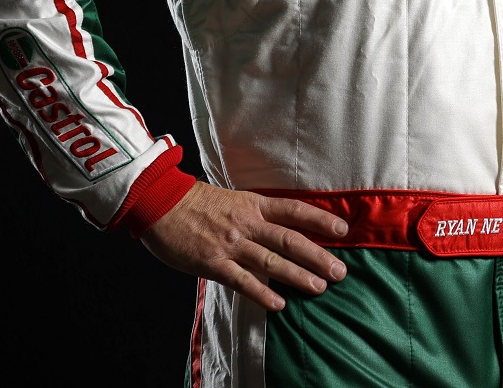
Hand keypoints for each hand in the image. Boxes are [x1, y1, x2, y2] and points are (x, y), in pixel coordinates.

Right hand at [139, 180, 348, 310]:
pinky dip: (262, 292)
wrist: (160, 203)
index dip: (319, 219)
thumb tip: (281, 227)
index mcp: (253, 205)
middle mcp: (247, 224)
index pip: (294, 210)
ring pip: (271, 261)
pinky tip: (279, 303)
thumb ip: (256, 214)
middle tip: (340, 271)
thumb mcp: (232, 199)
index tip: (343, 229)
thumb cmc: (196, 203)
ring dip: (298, 276)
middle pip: (290, 239)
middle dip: (318, 256)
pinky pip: (242, 281)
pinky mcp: (213, 263)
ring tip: (320, 287)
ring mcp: (231, 244)